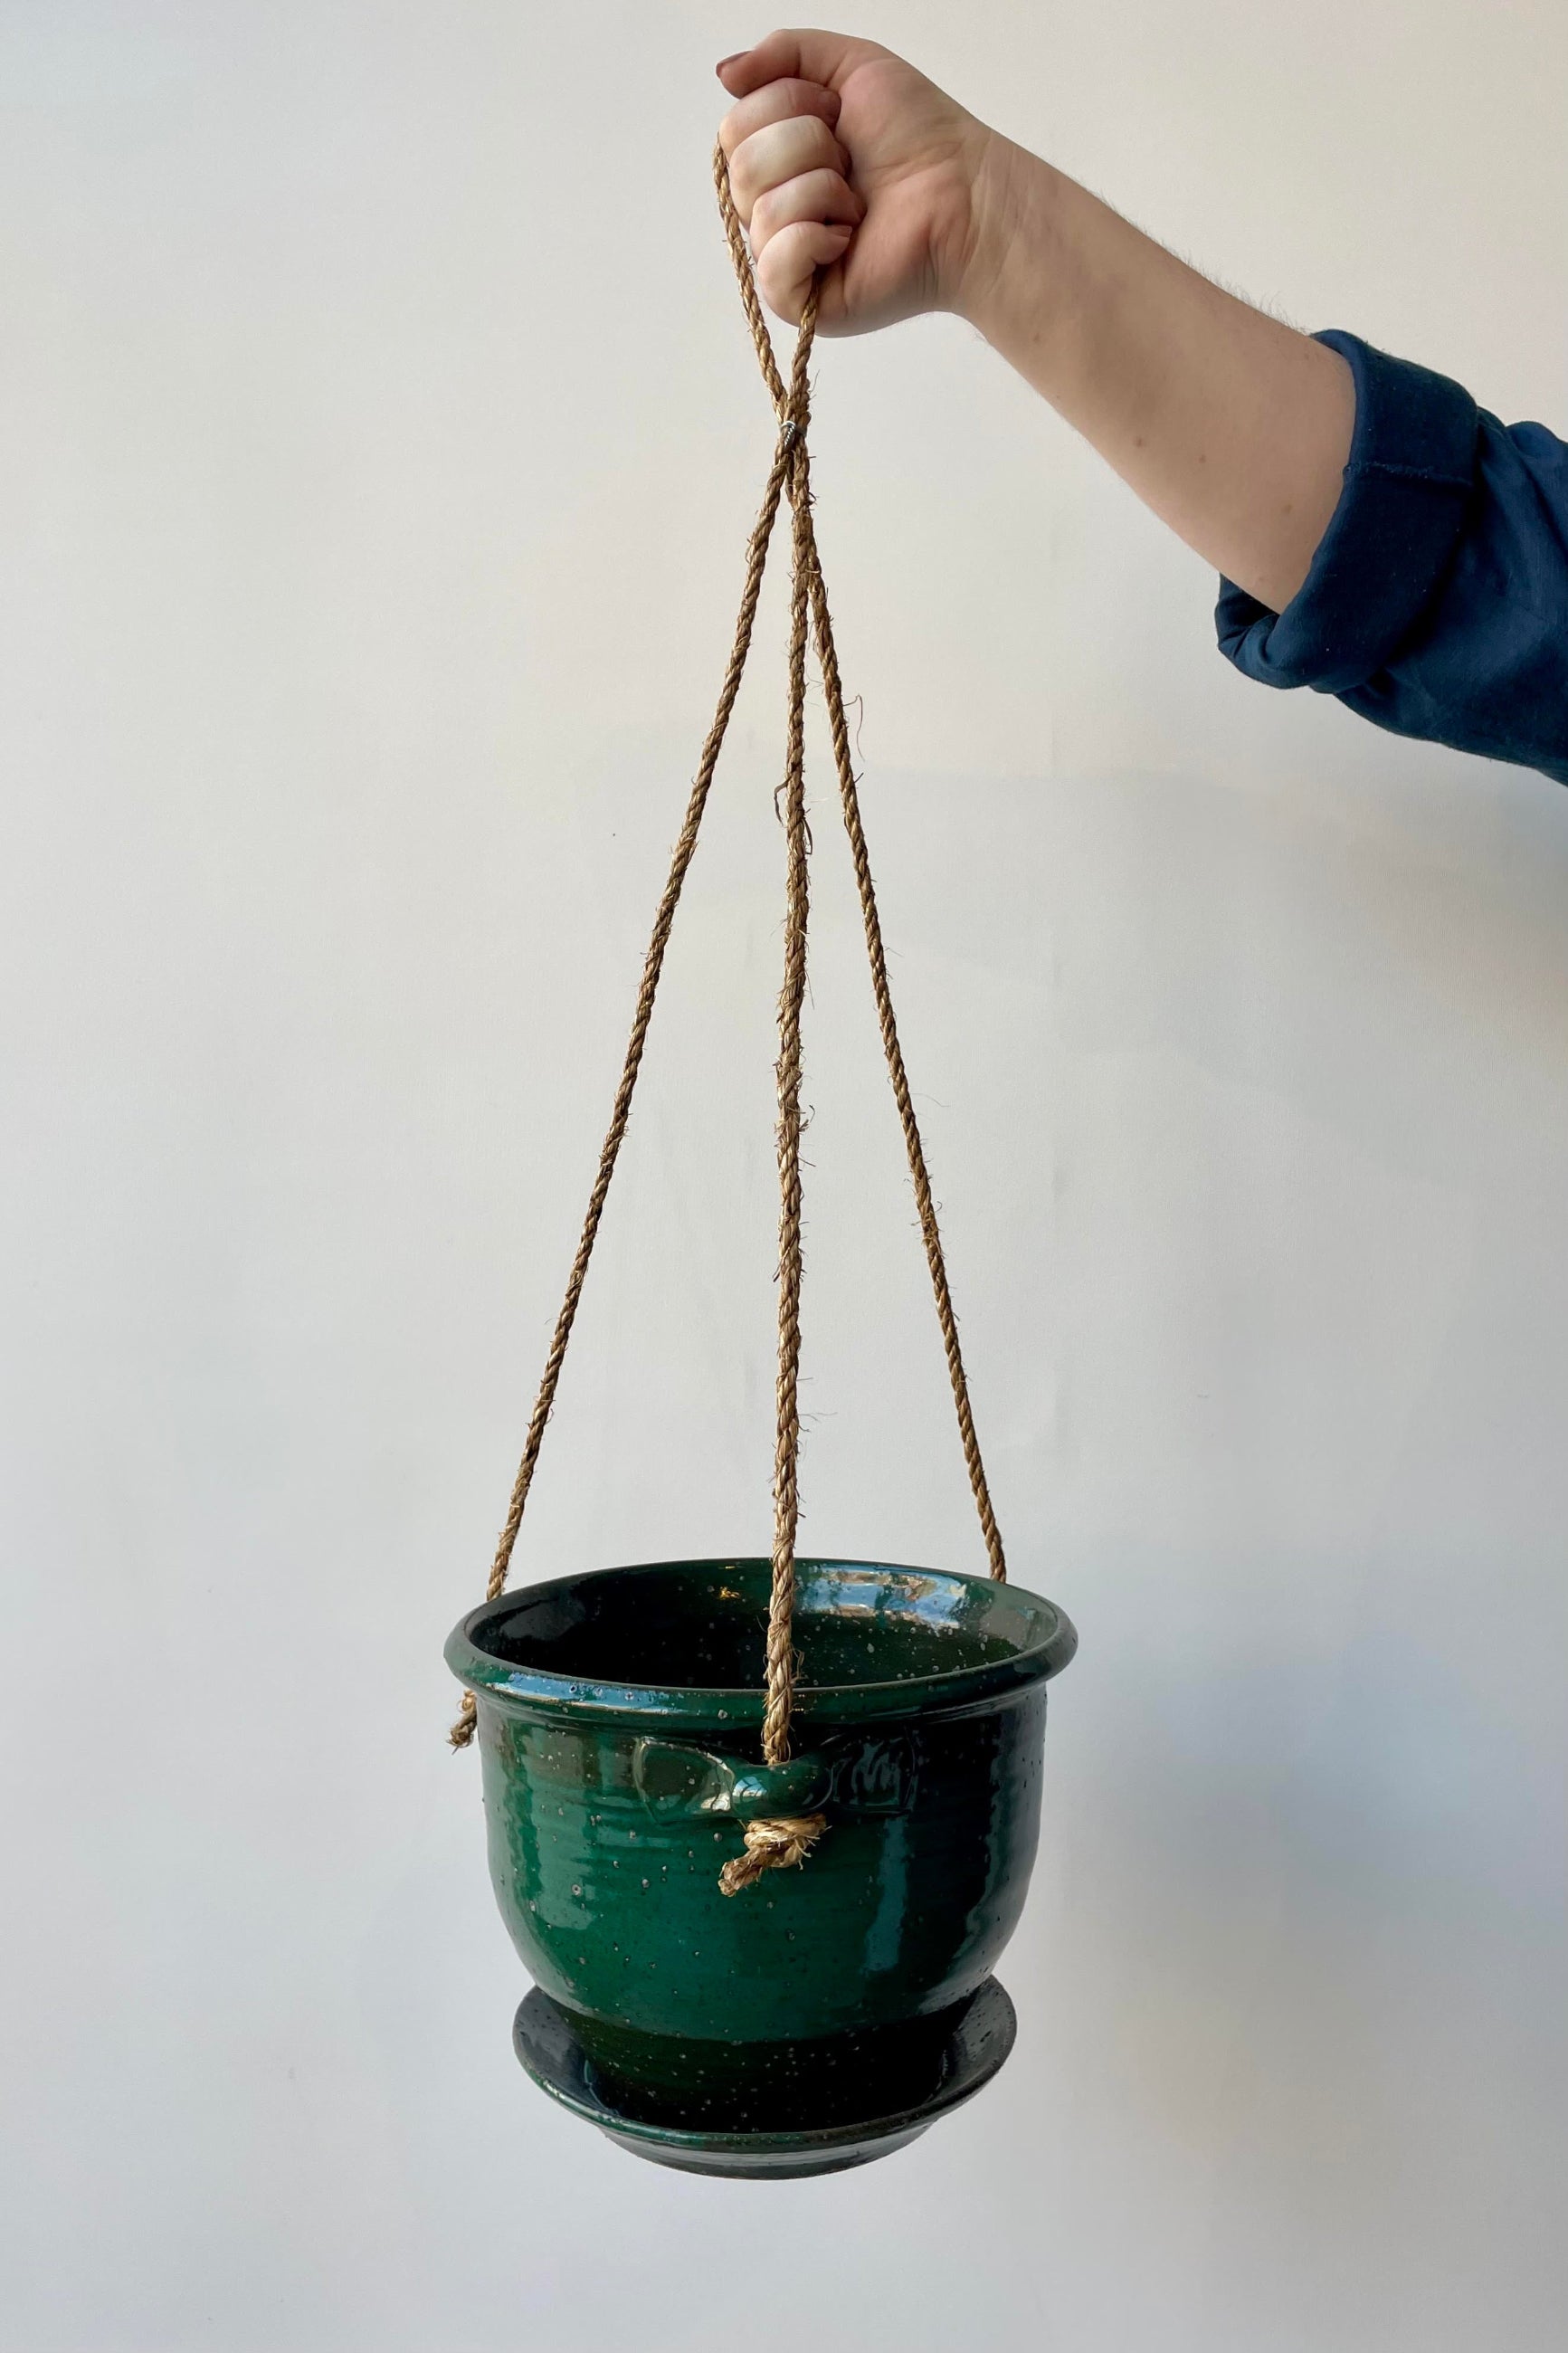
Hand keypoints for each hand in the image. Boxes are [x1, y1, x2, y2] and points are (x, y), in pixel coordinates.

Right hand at [717, 30, 995, 331]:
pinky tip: (849, 239)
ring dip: (822, 190)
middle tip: (853, 163)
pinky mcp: (800, 304)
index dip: (786, 106)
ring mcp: (784, 260)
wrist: (965, 194)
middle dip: (806, 146)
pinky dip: (813, 239)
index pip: (734, 128)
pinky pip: (772, 264)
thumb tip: (723, 75)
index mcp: (777, 159)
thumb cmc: (920, 135)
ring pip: (759, 208)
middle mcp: (772, 209)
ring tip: (860, 204)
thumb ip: (783, 53)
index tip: (838, 113)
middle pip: (740, 165)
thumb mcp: (849, 66)